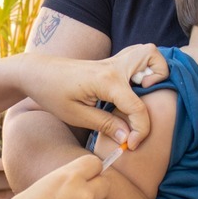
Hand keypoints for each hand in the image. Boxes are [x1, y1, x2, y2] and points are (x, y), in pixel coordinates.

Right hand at [0, 154, 107, 198]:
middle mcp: (83, 195)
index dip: (89, 169)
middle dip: (94, 186)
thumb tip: (68, 184)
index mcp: (67, 178)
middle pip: (104, 183)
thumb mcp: (35, 190)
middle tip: (76, 194)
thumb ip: (58, 183)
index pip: (95, 163)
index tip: (82, 174)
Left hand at [24, 44, 167, 149]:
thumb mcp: (76, 115)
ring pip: (149, 53)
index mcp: (107, 81)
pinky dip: (144, 68)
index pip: (138, 107)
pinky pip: (138, 57)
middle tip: (142, 103)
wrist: (37, 72)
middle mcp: (115, 66)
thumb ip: (105, 125)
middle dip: (160, 82)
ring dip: (154, 71)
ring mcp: (114, 61)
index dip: (141, 130)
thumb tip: (128, 137)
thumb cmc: (52, 93)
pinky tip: (132, 88)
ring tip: (141, 93)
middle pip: (154, 59)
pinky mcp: (111, 63)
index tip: (131, 145)